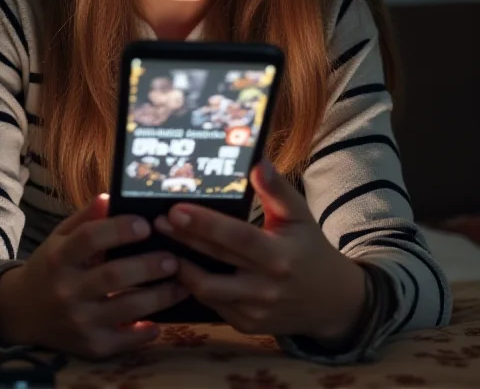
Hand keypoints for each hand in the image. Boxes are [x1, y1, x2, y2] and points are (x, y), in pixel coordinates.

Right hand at [0, 194, 188, 357]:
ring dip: (159, 296)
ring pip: (126, 308)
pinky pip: (124, 341)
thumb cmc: (52, 266)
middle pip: (114, 276)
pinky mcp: (89, 346)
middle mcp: (67, 289)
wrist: (22, 312)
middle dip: (148, 266)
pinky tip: (160, 321)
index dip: (119, 230)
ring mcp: (78, 321)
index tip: (146, 224)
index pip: (90, 239)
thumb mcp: (61, 237)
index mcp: (60, 257)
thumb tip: (110, 197)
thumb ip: (86, 218)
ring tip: (182, 283)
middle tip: (174, 258)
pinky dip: (145, 333)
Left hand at [154, 161, 365, 343]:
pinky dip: (194, 287)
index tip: (176, 210)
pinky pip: (213, 306)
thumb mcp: (298, 215)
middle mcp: (266, 286)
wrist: (330, 301)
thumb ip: (276, 189)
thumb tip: (257, 161)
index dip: (205, 225)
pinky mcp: (246, 325)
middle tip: (157, 221)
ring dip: (182, 269)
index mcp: (279, 255)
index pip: (236, 238)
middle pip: (215, 262)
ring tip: (162, 246)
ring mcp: (254, 310)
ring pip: (207, 291)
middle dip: (183, 240)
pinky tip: (178, 267)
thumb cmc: (308, 248)